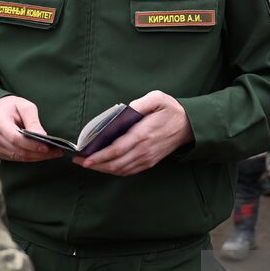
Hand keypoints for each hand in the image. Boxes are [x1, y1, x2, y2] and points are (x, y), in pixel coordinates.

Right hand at [0, 95, 63, 162]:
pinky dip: (31, 157)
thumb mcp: (25, 107)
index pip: (15, 138)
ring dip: (37, 157)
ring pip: (19, 156)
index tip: (46, 147)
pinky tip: (42, 154)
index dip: (31, 145)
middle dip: (39, 153)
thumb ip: (33, 121)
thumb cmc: (14, 107)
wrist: (0, 110)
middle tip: (57, 152)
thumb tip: (42, 136)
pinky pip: (17, 158)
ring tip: (54, 153)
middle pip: (18, 150)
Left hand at [75, 90, 193, 176]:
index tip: (85, 158)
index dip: (99, 156)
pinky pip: (129, 171)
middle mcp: (144, 150)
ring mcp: (147, 158)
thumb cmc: (172, 110)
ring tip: (89, 164)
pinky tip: (105, 167)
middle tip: (80, 161)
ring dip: (103, 169)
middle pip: (115, 163)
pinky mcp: (149, 162)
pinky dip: (115, 171)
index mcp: (143, 134)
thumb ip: (140, 103)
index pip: (117, 149)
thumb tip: (125, 109)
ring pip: (121, 170)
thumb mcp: (157, 98)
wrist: (190, 126)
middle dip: (95, 165)